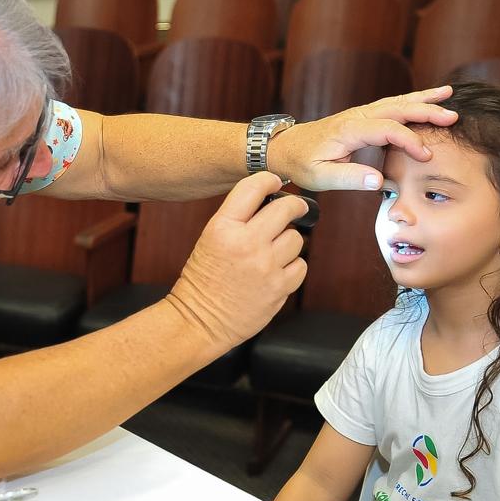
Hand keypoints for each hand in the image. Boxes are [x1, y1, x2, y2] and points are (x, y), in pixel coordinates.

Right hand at [168, 172, 307, 346]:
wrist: (199, 320)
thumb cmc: (203, 279)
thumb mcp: (210, 238)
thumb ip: (238, 219)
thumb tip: (271, 200)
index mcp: (223, 228)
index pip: (253, 188)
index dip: (269, 180)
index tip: (275, 182)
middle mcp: (246, 244)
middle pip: (286, 209)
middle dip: (294, 206)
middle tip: (295, 208)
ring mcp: (265, 267)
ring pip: (297, 238)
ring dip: (289, 241)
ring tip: (275, 250)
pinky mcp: (279, 288)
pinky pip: (301, 266)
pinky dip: (293, 266)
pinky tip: (278, 270)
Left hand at [270, 86, 459, 190]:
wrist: (286, 148)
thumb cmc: (302, 163)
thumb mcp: (320, 177)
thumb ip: (349, 178)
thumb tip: (378, 181)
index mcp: (348, 131)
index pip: (387, 129)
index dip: (409, 140)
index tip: (426, 156)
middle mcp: (357, 117)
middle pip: (396, 108)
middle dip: (425, 111)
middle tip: (452, 116)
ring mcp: (360, 114)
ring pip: (396, 102)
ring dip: (423, 99)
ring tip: (449, 93)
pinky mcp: (363, 117)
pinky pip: (391, 106)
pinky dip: (411, 101)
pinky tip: (427, 99)